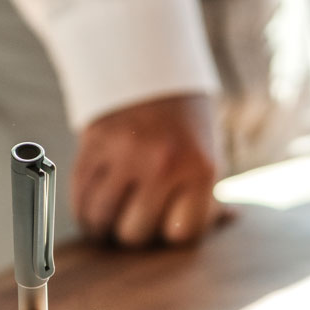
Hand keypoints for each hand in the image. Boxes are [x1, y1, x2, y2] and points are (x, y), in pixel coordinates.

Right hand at [73, 94, 230, 245]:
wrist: (152, 73)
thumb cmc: (185, 131)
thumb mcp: (208, 162)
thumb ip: (211, 201)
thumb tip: (230, 222)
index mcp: (200, 170)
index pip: (180, 236)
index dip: (171, 236)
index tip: (167, 226)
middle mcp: (162, 162)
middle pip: (135, 235)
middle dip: (134, 235)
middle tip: (136, 222)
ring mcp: (124, 153)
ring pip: (100, 220)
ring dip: (102, 229)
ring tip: (109, 224)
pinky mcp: (92, 146)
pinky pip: (79, 198)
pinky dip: (83, 212)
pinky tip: (93, 211)